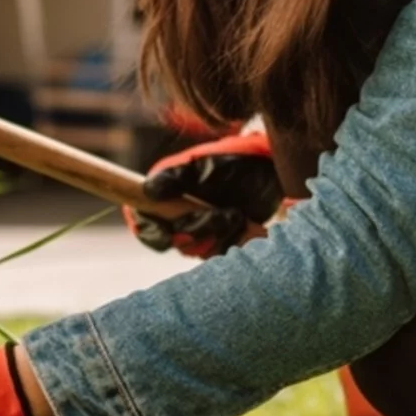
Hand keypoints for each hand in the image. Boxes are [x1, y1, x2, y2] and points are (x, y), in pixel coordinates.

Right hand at [123, 130, 284, 258]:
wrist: (272, 170)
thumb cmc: (236, 159)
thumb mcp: (206, 163)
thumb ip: (176, 176)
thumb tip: (148, 190)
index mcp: (165, 193)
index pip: (143, 221)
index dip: (151, 232)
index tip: (170, 235)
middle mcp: (177, 214)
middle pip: (172, 242)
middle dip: (199, 232)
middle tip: (223, 214)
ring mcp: (199, 230)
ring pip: (197, 251)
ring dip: (220, 236)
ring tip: (237, 214)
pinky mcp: (220, 241)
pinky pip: (219, 255)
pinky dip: (234, 243)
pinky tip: (244, 226)